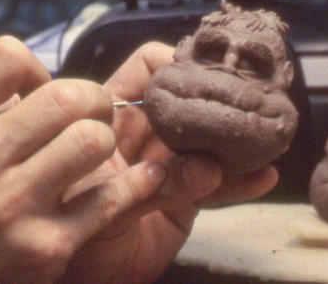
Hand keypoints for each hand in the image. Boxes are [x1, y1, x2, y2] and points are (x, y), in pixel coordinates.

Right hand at [0, 37, 173, 283]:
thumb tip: (48, 78)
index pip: (5, 57)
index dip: (34, 67)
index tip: (37, 90)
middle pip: (65, 96)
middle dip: (91, 99)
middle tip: (89, 113)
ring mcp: (12, 207)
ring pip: (93, 141)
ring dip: (103, 140)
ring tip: (92, 149)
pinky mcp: (46, 247)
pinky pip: (112, 198)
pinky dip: (136, 183)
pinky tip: (145, 175)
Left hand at [58, 42, 278, 283]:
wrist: (80, 277)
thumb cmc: (64, 226)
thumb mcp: (96, 195)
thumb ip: (148, 183)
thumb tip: (205, 168)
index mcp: (109, 115)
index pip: (145, 70)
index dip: (173, 65)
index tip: (205, 73)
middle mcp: (142, 133)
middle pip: (185, 101)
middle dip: (215, 98)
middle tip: (245, 102)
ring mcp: (166, 165)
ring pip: (207, 141)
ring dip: (234, 141)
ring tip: (262, 137)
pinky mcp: (184, 199)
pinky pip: (216, 186)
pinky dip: (240, 182)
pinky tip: (263, 177)